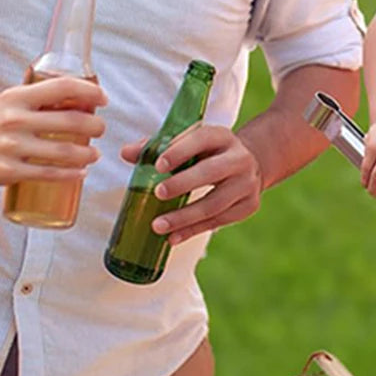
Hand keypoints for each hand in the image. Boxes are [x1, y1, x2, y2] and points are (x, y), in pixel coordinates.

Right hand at [0, 76, 106, 198]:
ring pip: (66, 152)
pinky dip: (72, 175)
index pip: (61, 86)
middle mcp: (14, 119)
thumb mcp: (0, 107)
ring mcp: (11, 147)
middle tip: (101, 131)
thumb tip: (68, 99)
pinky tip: (82, 174)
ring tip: (94, 154)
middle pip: (72, 121)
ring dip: (89, 154)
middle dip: (96, 127)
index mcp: (13, 98)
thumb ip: (30, 103)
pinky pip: (50, 174)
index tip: (103, 99)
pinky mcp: (7, 172)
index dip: (90, 91)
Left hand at [121, 124, 260, 244]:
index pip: (202, 139)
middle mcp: (239, 159)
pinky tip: (174, 237)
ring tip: (158, 225)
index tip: (158, 165)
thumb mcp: (189, 144)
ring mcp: (247, 184)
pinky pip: (219, 221)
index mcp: (222, 137)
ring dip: (185, 217)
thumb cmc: (209, 154)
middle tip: (158, 194)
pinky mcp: (249, 206)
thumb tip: (126, 154)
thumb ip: (157, 147)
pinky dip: (194, 230)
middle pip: (211, 173)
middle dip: (183, 184)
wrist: (250, 166)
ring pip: (215, 204)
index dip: (180, 151)